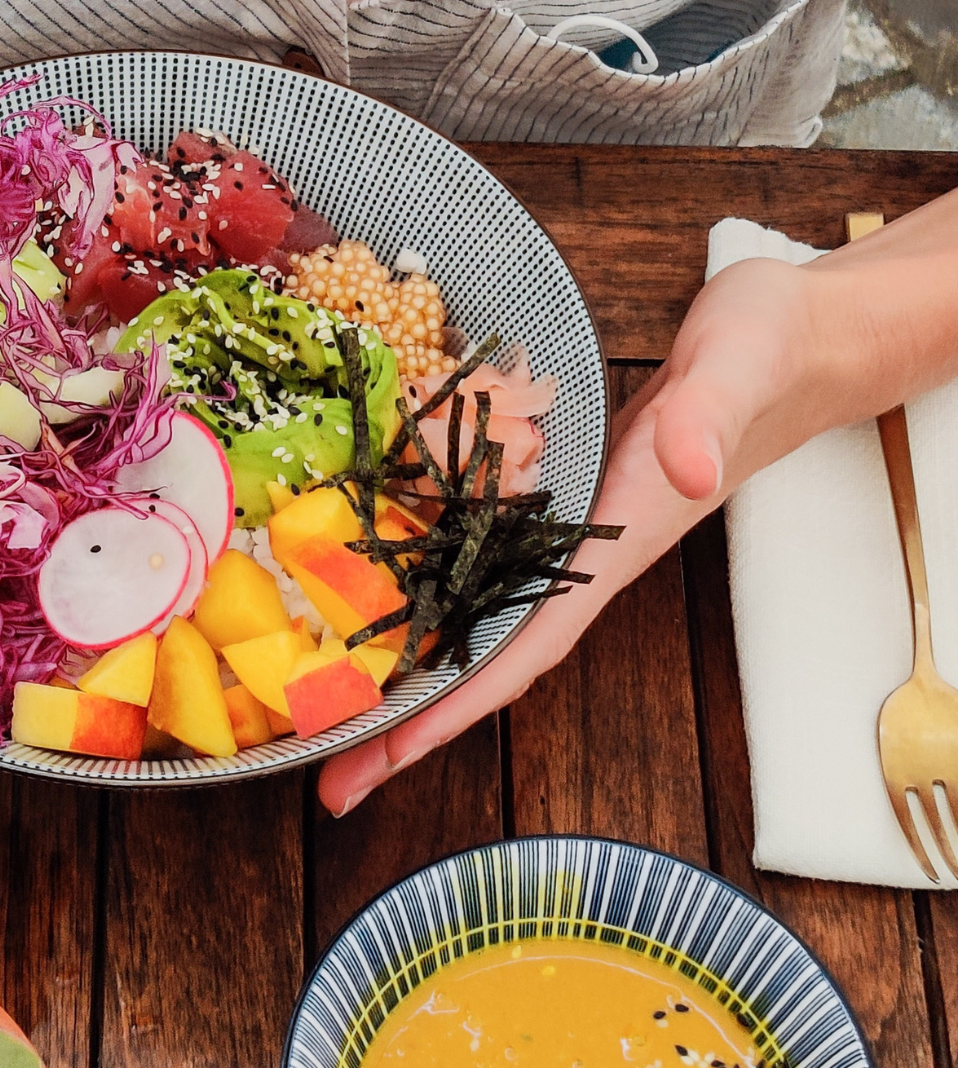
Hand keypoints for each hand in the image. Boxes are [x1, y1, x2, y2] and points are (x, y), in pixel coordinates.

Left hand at [317, 229, 957, 815]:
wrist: (789, 342)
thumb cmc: (766, 354)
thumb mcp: (737, 372)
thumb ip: (707, 422)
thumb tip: (687, 473)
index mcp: (618, 543)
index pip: (530, 643)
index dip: (461, 703)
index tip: (393, 755)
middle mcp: (584, 553)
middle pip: (487, 652)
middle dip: (414, 718)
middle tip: (329, 775)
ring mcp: (565, 527)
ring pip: (476, 609)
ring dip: (410, 662)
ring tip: (331, 710)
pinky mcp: (554, 489)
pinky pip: (481, 553)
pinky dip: (430, 586)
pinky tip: (377, 596)